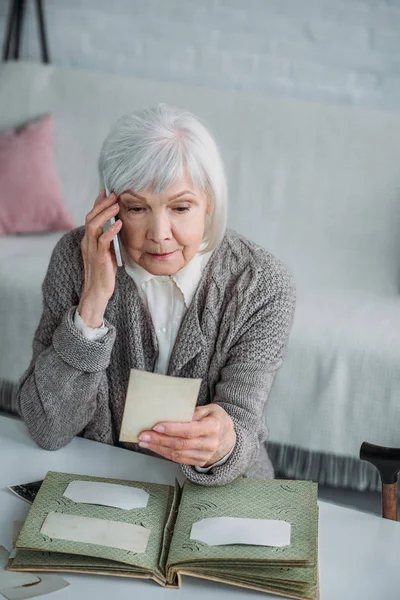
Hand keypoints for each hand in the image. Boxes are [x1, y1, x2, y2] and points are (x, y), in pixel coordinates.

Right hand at [79, 189, 122, 326]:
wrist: (97, 292)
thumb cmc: (104, 274)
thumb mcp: (107, 253)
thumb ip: (109, 240)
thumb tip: (118, 227)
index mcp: (88, 241)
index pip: (91, 217)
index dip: (97, 203)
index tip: (106, 192)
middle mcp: (87, 243)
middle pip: (90, 217)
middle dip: (101, 204)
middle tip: (113, 194)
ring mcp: (91, 250)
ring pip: (93, 225)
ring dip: (105, 213)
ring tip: (116, 204)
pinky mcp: (98, 258)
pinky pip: (103, 241)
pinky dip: (110, 230)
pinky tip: (119, 223)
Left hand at [138, 404, 235, 467]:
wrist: (228, 438)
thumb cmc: (216, 420)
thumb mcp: (210, 409)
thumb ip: (194, 411)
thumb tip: (174, 413)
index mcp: (213, 427)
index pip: (189, 430)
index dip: (172, 429)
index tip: (157, 426)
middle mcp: (209, 444)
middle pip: (180, 444)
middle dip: (159, 440)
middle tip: (144, 435)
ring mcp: (204, 455)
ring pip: (177, 453)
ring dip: (158, 448)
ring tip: (144, 442)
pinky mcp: (198, 461)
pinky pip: (178, 459)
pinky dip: (164, 453)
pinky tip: (154, 447)